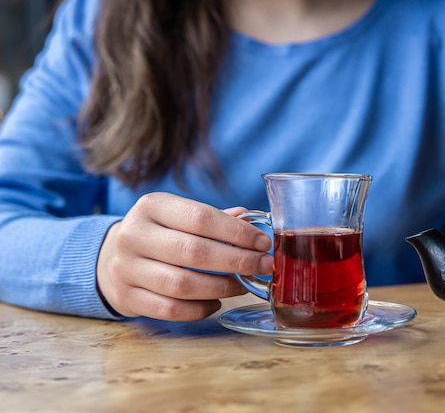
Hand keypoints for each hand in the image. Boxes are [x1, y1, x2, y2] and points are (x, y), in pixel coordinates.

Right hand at [96, 192, 272, 320]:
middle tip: (264, 266)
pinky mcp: (126, 296)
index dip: (237, 233)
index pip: (201, 218)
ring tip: (243, 285)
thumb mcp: (179, 216)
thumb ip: (214, 218)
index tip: (263, 243)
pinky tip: (217, 302)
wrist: (111, 258)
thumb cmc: (160, 235)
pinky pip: (170, 309)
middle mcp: (134, 234)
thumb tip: (251, 222)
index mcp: (152, 206)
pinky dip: (200, 309)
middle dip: (237, 261)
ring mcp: (125, 267)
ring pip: (183, 284)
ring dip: (222, 288)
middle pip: (194, 252)